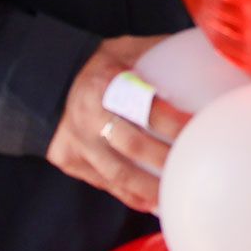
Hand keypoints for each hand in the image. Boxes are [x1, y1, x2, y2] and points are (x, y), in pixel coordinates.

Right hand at [45, 35, 193, 212]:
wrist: (45, 82)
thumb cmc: (99, 64)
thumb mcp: (123, 48)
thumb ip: (156, 51)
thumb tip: (204, 46)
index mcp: (104, 84)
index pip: (141, 106)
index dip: (168, 121)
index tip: (195, 127)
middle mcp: (88, 117)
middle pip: (130, 145)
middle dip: (162, 160)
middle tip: (191, 168)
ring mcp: (76, 143)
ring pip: (115, 173)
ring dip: (147, 189)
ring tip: (174, 198)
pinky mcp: (69, 160)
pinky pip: (103, 183)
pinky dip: (128, 195)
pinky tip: (151, 204)